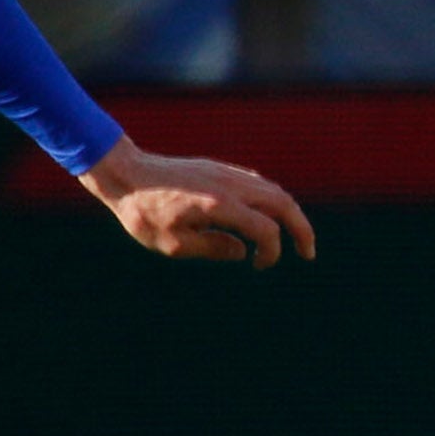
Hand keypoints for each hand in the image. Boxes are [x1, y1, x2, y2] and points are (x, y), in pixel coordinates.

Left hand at [83, 141, 316, 268]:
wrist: (126, 174)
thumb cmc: (143, 214)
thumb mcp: (172, 245)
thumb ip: (213, 248)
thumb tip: (244, 250)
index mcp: (219, 206)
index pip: (265, 229)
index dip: (272, 252)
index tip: (259, 266)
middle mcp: (229, 185)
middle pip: (282, 203)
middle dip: (302, 229)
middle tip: (308, 253)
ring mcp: (226, 173)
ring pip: (273, 190)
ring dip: (290, 214)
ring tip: (296, 236)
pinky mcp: (220, 169)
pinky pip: (258, 183)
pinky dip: (272, 201)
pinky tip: (268, 217)